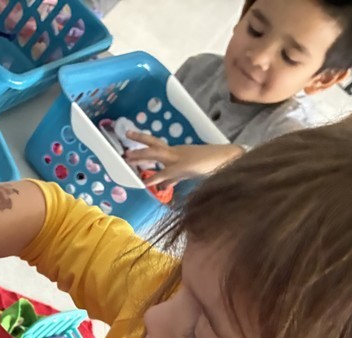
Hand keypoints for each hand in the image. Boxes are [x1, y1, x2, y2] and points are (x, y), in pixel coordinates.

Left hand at [124, 132, 243, 186]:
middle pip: (153, 145)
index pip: (156, 145)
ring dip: (141, 157)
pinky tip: (145, 183)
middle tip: (125, 141)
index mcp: (177, 151)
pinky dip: (156, 178)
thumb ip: (172, 179)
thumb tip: (162, 186)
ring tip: (128, 158)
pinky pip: (166, 173)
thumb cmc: (210, 165)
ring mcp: (179, 158)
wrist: (227, 159)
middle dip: (139, 143)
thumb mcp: (187, 173)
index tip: (130, 136)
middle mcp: (176, 152)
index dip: (143, 141)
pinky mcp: (183, 167)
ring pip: (156, 155)